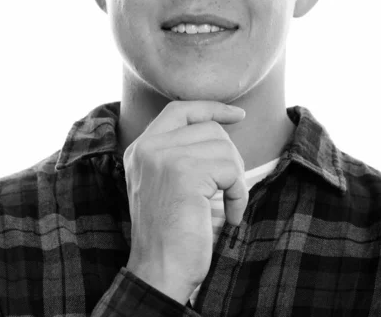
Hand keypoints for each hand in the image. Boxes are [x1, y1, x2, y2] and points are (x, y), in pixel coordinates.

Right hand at [124, 100, 247, 304]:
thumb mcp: (166, 183)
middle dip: (229, 157)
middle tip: (227, 189)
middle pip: (209, 128)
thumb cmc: (171, 232)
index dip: (211, 108)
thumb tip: (220, 126)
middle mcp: (148, 147)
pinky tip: (231, 216)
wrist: (159, 271)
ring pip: (224, 147)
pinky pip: (231, 170)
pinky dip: (239, 194)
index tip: (237, 115)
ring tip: (227, 205)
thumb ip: (181, 152)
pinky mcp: (184, 173)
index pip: (179, 109)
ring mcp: (164, 157)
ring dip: (236, 179)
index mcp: (141, 148)